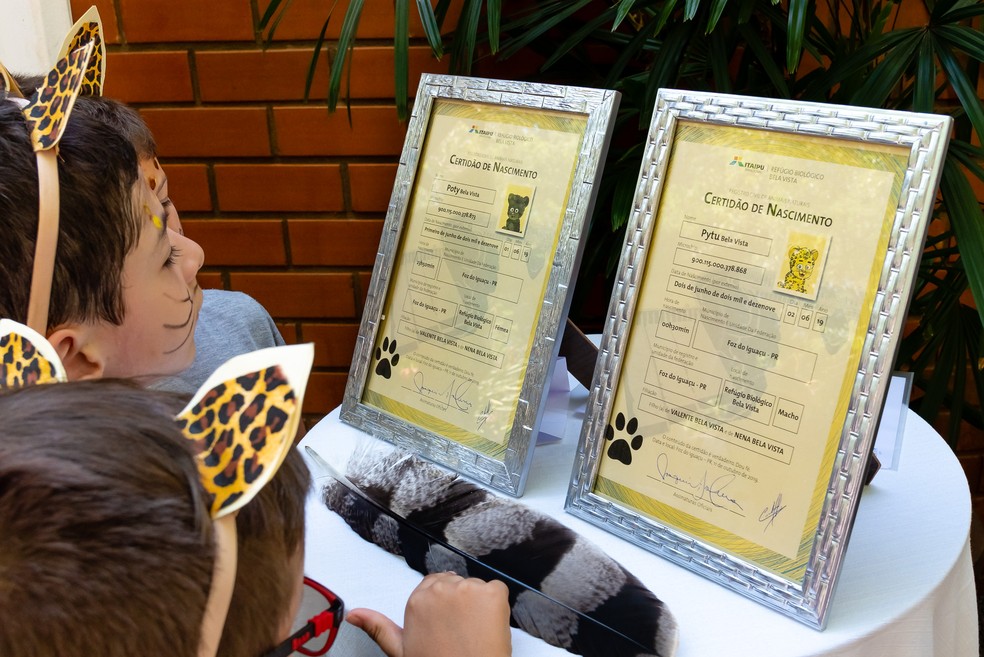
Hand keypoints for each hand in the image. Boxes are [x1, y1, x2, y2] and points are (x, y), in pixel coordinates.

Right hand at [346, 572, 511, 656]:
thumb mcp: (402, 650)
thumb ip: (378, 627)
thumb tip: (353, 614)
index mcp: (417, 600)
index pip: (435, 585)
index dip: (444, 606)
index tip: (448, 624)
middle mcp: (440, 589)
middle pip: (455, 583)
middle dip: (460, 602)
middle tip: (462, 631)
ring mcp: (468, 589)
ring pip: (477, 587)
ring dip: (479, 605)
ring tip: (475, 632)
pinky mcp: (492, 593)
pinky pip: (498, 590)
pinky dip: (498, 607)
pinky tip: (490, 627)